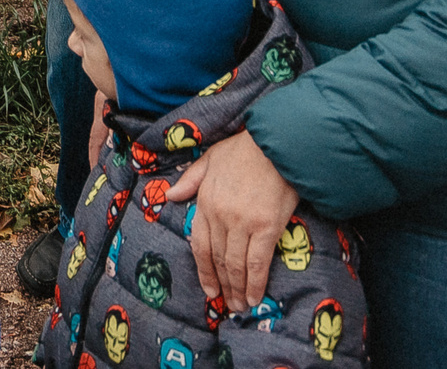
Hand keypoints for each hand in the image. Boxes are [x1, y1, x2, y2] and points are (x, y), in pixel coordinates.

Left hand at [163, 130, 297, 310]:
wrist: (276, 142)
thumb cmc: (245, 149)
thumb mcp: (210, 159)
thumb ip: (191, 180)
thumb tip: (170, 196)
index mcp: (205, 200)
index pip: (199, 244)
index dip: (203, 270)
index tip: (208, 287)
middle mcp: (220, 215)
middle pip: (217, 258)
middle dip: (221, 284)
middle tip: (226, 303)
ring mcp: (242, 223)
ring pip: (235, 264)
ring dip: (237, 289)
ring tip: (240, 305)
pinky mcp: (266, 227)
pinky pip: (257, 262)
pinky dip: (255, 283)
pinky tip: (254, 296)